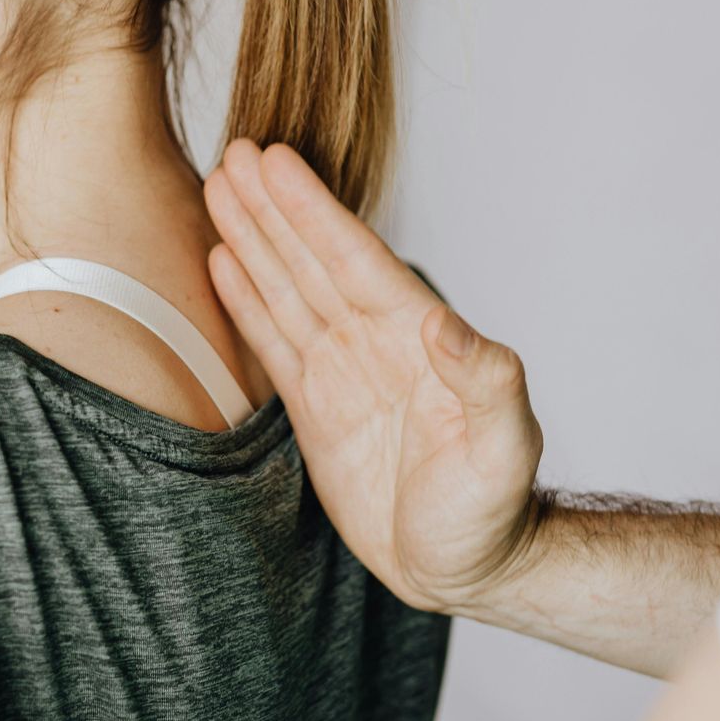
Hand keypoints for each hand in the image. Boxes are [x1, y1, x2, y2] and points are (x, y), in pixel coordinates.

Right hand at [205, 140, 544, 615]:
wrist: (465, 568)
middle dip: (273, 208)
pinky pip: (275, 341)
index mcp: (416, 339)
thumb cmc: (492, 514)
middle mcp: (375, 343)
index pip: (355, 260)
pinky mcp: (317, 408)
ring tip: (217, 187)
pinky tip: (222, 262)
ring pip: (288, 290)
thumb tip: (444, 322)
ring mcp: (344, 372)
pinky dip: (247, 300)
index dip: (313, 211)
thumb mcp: (503, 449)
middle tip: (233, 152)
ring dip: (253, 239)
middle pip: (312, 261)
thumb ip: (486, 381)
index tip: (276, 161)